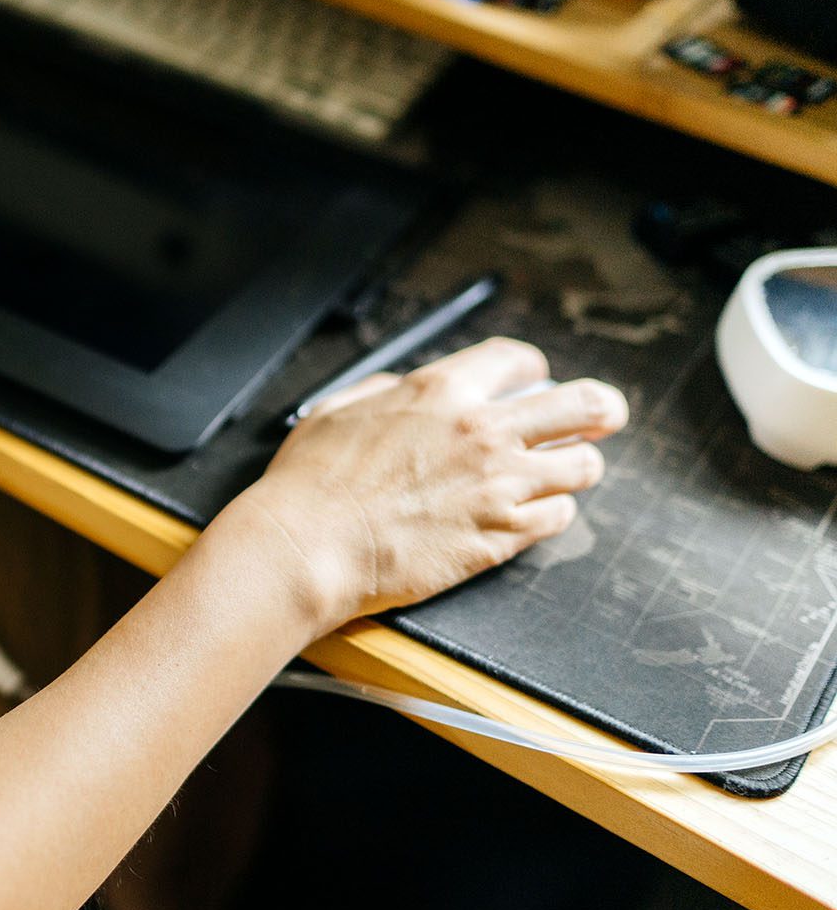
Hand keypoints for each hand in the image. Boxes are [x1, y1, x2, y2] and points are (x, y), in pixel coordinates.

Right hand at [232, 337, 627, 629]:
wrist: (308, 548)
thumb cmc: (310, 486)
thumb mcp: (336, 411)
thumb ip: (383, 391)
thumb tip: (404, 389)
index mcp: (441, 392)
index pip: (518, 361)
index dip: (532, 370)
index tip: (534, 383)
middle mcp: (483, 432)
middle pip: (584, 405)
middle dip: (600, 409)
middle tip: (601, 418)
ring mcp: (499, 486)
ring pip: (582, 466)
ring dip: (573, 468)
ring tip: (559, 476)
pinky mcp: (501, 537)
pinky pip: (558, 518)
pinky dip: (549, 516)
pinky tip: (528, 517)